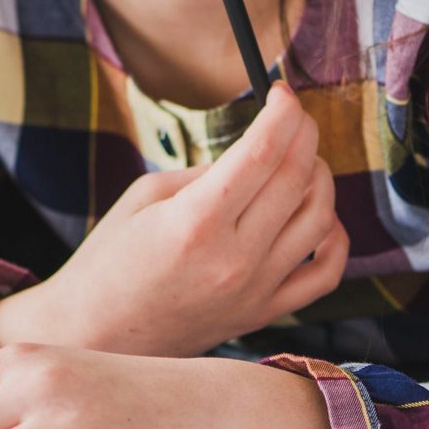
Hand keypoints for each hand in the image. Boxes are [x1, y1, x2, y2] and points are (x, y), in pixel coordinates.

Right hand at [0, 83, 348, 360]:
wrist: (92, 336)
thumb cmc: (109, 259)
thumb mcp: (145, 197)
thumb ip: (208, 171)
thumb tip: (260, 149)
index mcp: (196, 222)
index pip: (264, 151)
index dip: (283, 111)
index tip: (282, 92)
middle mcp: (233, 258)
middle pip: (298, 177)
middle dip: (303, 133)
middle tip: (293, 117)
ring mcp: (254, 291)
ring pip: (321, 217)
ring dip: (320, 176)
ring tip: (299, 162)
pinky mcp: (263, 314)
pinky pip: (326, 274)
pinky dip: (336, 237)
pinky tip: (319, 217)